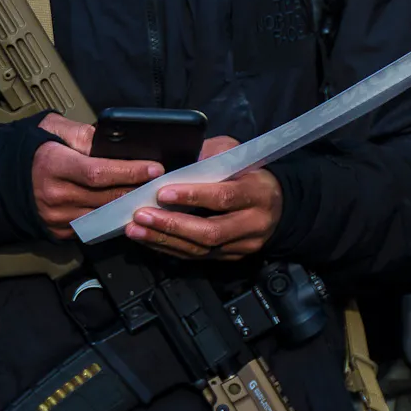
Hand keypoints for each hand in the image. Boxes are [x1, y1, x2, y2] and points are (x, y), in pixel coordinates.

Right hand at [32, 114, 162, 237]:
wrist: (2, 181)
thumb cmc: (31, 151)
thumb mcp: (51, 129)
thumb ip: (82, 134)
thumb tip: (112, 142)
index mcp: (52, 165)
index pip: (98, 172)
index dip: (129, 171)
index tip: (153, 168)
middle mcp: (54, 195)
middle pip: (106, 197)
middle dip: (137, 190)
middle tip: (160, 183)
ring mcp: (57, 217)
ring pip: (104, 215)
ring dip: (128, 207)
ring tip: (147, 195)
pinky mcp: (60, 232)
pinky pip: (94, 227)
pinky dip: (111, 219)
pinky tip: (124, 208)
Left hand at [127, 136, 282, 259]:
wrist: (275, 203)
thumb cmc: (247, 173)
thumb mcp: (233, 154)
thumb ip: (207, 155)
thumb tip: (172, 162)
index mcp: (257, 193)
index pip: (223, 197)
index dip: (192, 196)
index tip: (162, 194)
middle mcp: (253, 223)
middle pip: (210, 231)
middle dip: (172, 225)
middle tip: (141, 215)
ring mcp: (243, 244)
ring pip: (201, 249)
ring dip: (164, 240)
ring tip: (135, 229)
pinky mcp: (230, 256)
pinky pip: (197, 256)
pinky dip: (169, 248)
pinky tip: (148, 238)